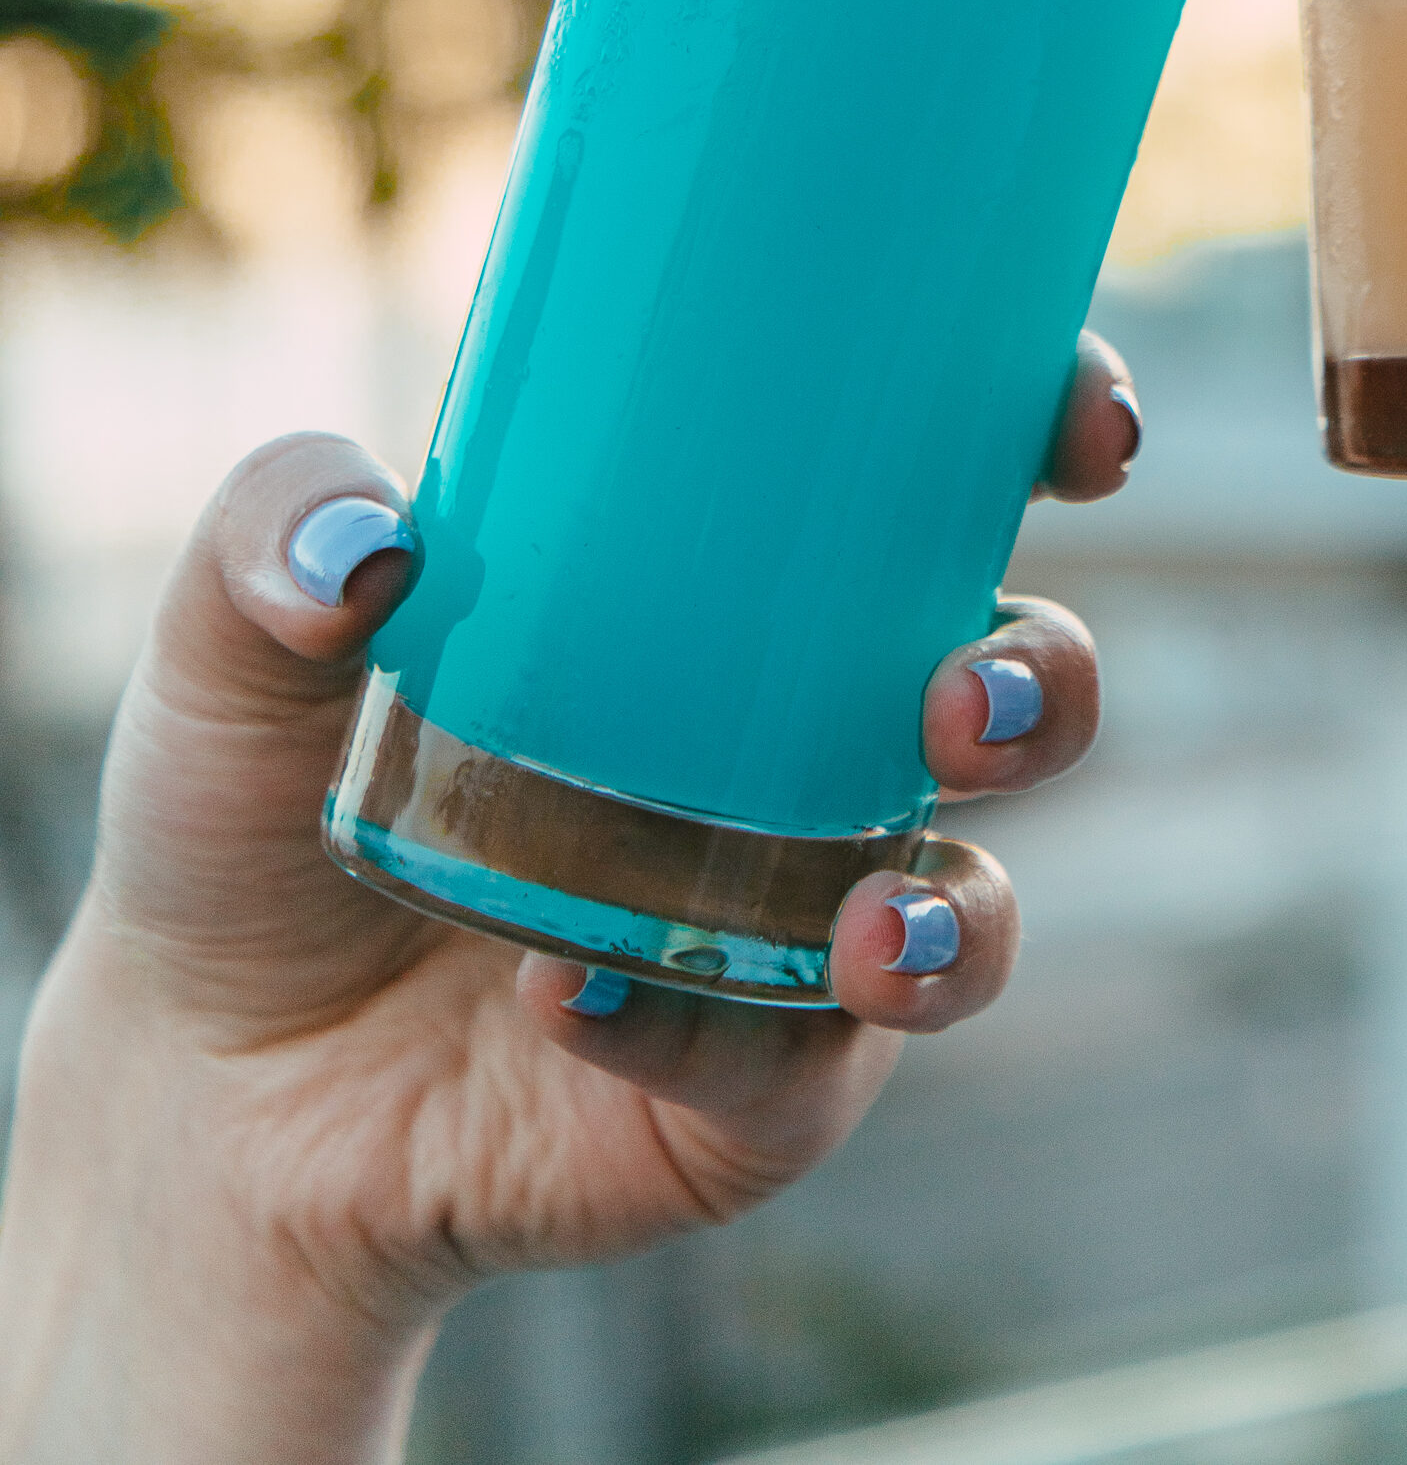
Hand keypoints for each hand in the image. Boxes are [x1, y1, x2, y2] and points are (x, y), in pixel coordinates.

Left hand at [0, 338, 1137, 1464]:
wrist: (216, 1080)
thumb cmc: (267, 812)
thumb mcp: (232, 659)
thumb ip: (269, 550)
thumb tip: (377, 547)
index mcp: (754, 608)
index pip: (952, 492)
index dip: (1055, 438)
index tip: (1082, 427)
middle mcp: (817, 753)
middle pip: (1026, 692)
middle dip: (1049, 686)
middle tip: (967, 695)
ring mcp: (804, 924)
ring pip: (975, 908)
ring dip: (961, 914)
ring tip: (871, 925)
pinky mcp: (757, 1089)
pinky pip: (795, 1069)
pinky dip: (713, 1035)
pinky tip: (581, 1000)